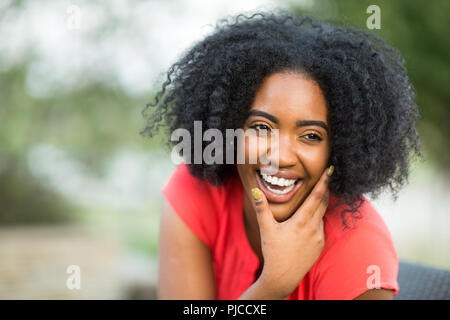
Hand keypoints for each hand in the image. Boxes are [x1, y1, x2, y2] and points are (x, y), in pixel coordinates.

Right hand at [251, 166, 332, 298]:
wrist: (283, 276)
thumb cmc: (274, 252)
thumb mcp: (266, 228)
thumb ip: (262, 208)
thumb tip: (256, 191)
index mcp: (302, 221)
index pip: (317, 197)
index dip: (324, 182)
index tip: (330, 171)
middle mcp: (314, 228)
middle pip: (323, 202)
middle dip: (325, 188)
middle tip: (327, 176)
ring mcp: (319, 236)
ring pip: (322, 214)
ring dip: (321, 203)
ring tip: (319, 192)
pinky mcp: (320, 244)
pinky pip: (320, 225)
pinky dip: (317, 217)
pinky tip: (311, 215)